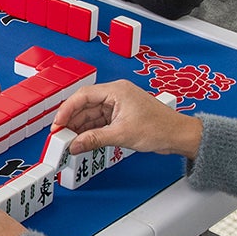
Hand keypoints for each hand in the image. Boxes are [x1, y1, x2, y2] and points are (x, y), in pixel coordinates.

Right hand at [53, 80, 202, 160]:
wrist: (178, 135)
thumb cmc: (159, 128)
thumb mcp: (121, 135)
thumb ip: (94, 139)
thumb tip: (74, 144)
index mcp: (116, 90)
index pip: (83, 96)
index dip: (67, 110)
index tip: (57, 124)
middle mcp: (116, 94)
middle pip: (85, 105)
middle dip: (72, 121)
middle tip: (60, 136)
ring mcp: (119, 105)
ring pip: (92, 114)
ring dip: (81, 128)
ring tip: (70, 141)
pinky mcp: (122, 116)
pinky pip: (100, 121)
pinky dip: (91, 131)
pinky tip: (84, 140)